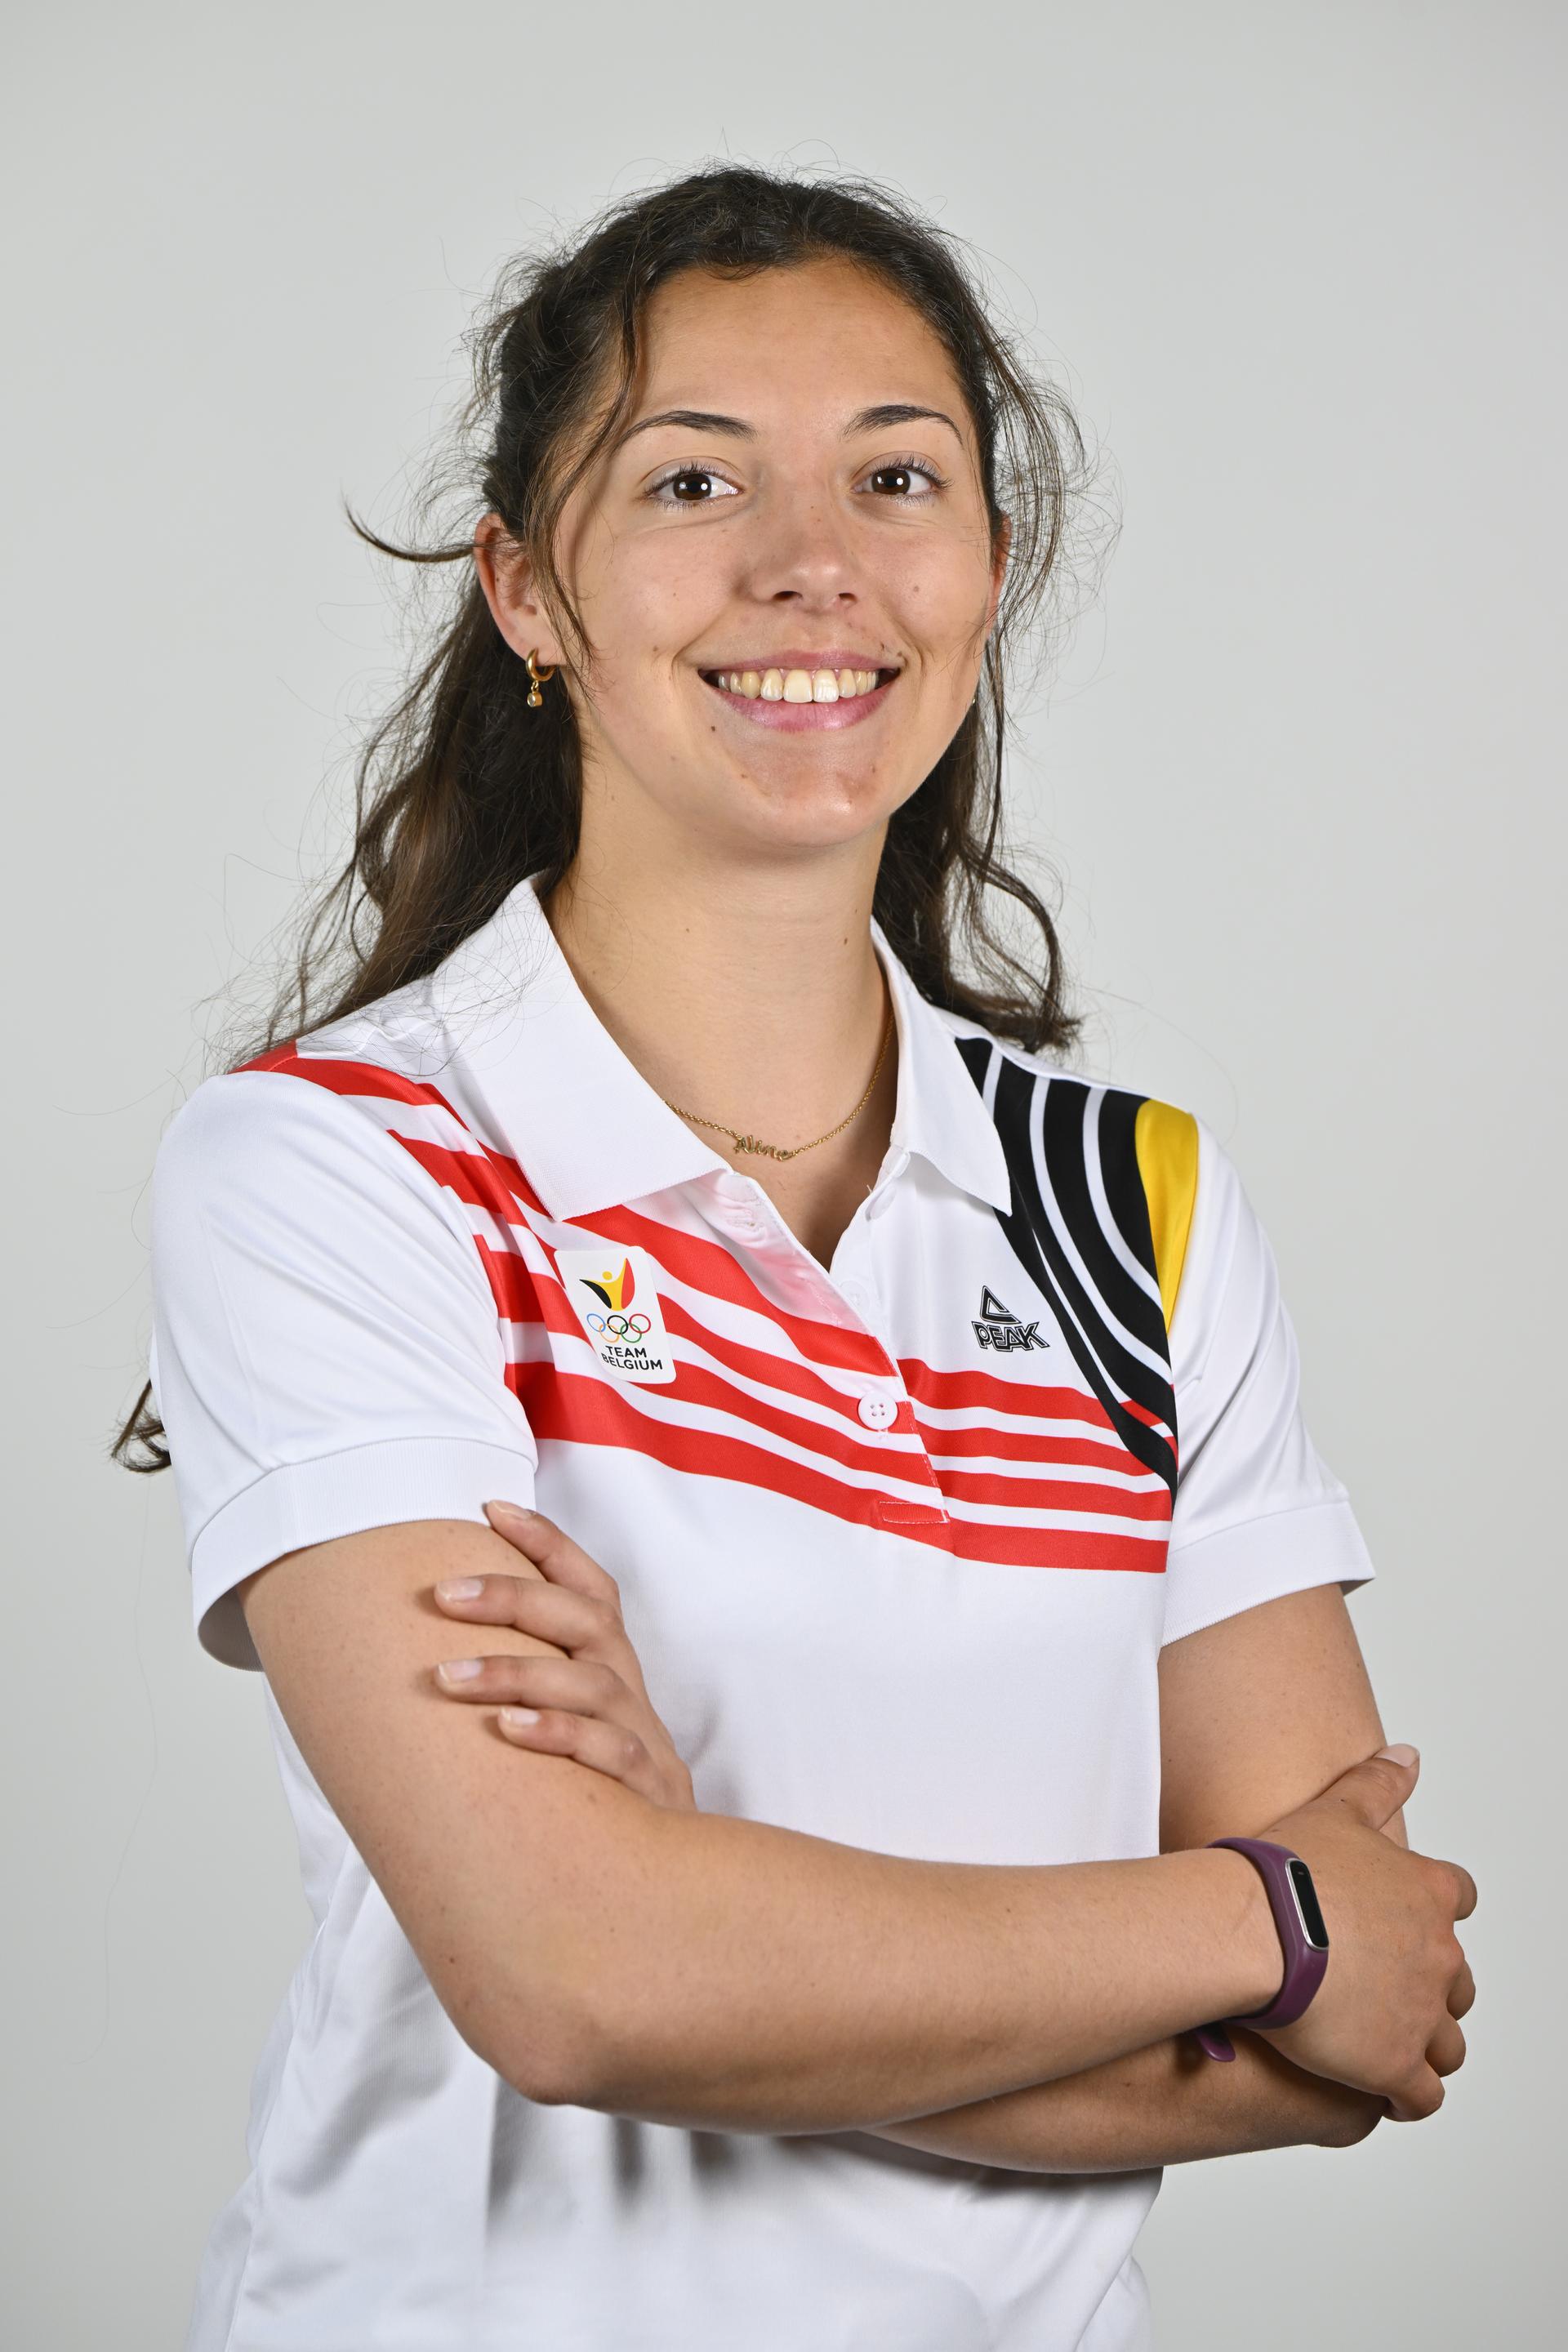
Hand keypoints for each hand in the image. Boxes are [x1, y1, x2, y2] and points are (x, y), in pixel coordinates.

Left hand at [430, 1501, 696, 1810]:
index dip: (548, 1544)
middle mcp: (629, 1692)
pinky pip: (609, 1752)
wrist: (662, 1886)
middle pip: (586, 1620)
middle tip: (442, 1594)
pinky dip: (559, 1736)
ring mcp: (644, 1740)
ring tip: (447, 1677)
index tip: (490, 1508)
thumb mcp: (568, 1731)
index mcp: (611, 1668)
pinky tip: (508, 1733)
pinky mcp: (651, 1793)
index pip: (591, 1587)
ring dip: (516, 1673)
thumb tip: (426, 1651)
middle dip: (513, 1596)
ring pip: (591, 1683)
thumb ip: (524, 1688)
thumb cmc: (594, 1797)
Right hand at [1242, 1748, 1475, 2122]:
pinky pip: (1422, 2096)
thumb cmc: (1285, 1870)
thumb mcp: (1335, 1808)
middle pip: (1458, 1980)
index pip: (1460, 1899)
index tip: (1402, 1921)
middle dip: (1431, 1987)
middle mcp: (1439, 1954)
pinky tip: (1381, 2090)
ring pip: (1447, 2043)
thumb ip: (1377, 1782)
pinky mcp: (1395, 2065)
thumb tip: (1407, 1754)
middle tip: (1382, 1986)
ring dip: (1424, 2045)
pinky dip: (1408, 2096)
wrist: (1257, 1931)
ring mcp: (1422, 2014)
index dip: (1434, 1912)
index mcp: (1429, 1892)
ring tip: (1383, 2042)